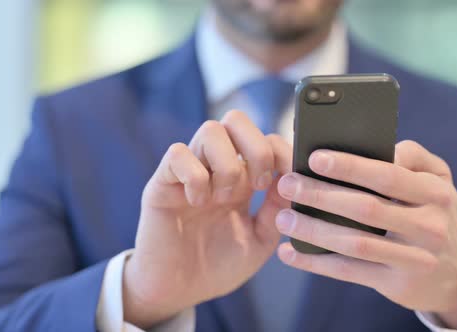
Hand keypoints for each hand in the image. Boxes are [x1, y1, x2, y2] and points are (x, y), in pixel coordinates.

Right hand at [122, 111, 291, 327]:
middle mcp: (216, 168)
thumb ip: (276, 211)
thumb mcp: (259, 241)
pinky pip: (177, 154)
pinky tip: (197, 202)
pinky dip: (195, 176)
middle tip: (258, 185)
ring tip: (223, 198)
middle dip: (257, 149)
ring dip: (227, 164)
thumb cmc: (217, 267)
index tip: (289, 179)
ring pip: (211, 130)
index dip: (282, 151)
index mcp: (243, 179)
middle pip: (237, 120)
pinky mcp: (162, 182)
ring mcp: (189, 172)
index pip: (265, 139)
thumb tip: (294, 180)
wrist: (178, 292)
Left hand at [275, 140, 456, 328]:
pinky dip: (316, 263)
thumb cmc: (435, 212)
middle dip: (321, 195)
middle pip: (366, 209)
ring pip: (354, 243)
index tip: (314, 158)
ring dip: (313, 231)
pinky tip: (290, 253)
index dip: (350, 167)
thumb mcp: (439, 179)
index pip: (388, 175)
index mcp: (435, 192)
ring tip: (283, 218)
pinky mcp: (396, 283)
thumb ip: (413, 156)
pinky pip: (349, 272)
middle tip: (287, 184)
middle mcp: (428, 225)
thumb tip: (377, 147)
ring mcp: (413, 258)